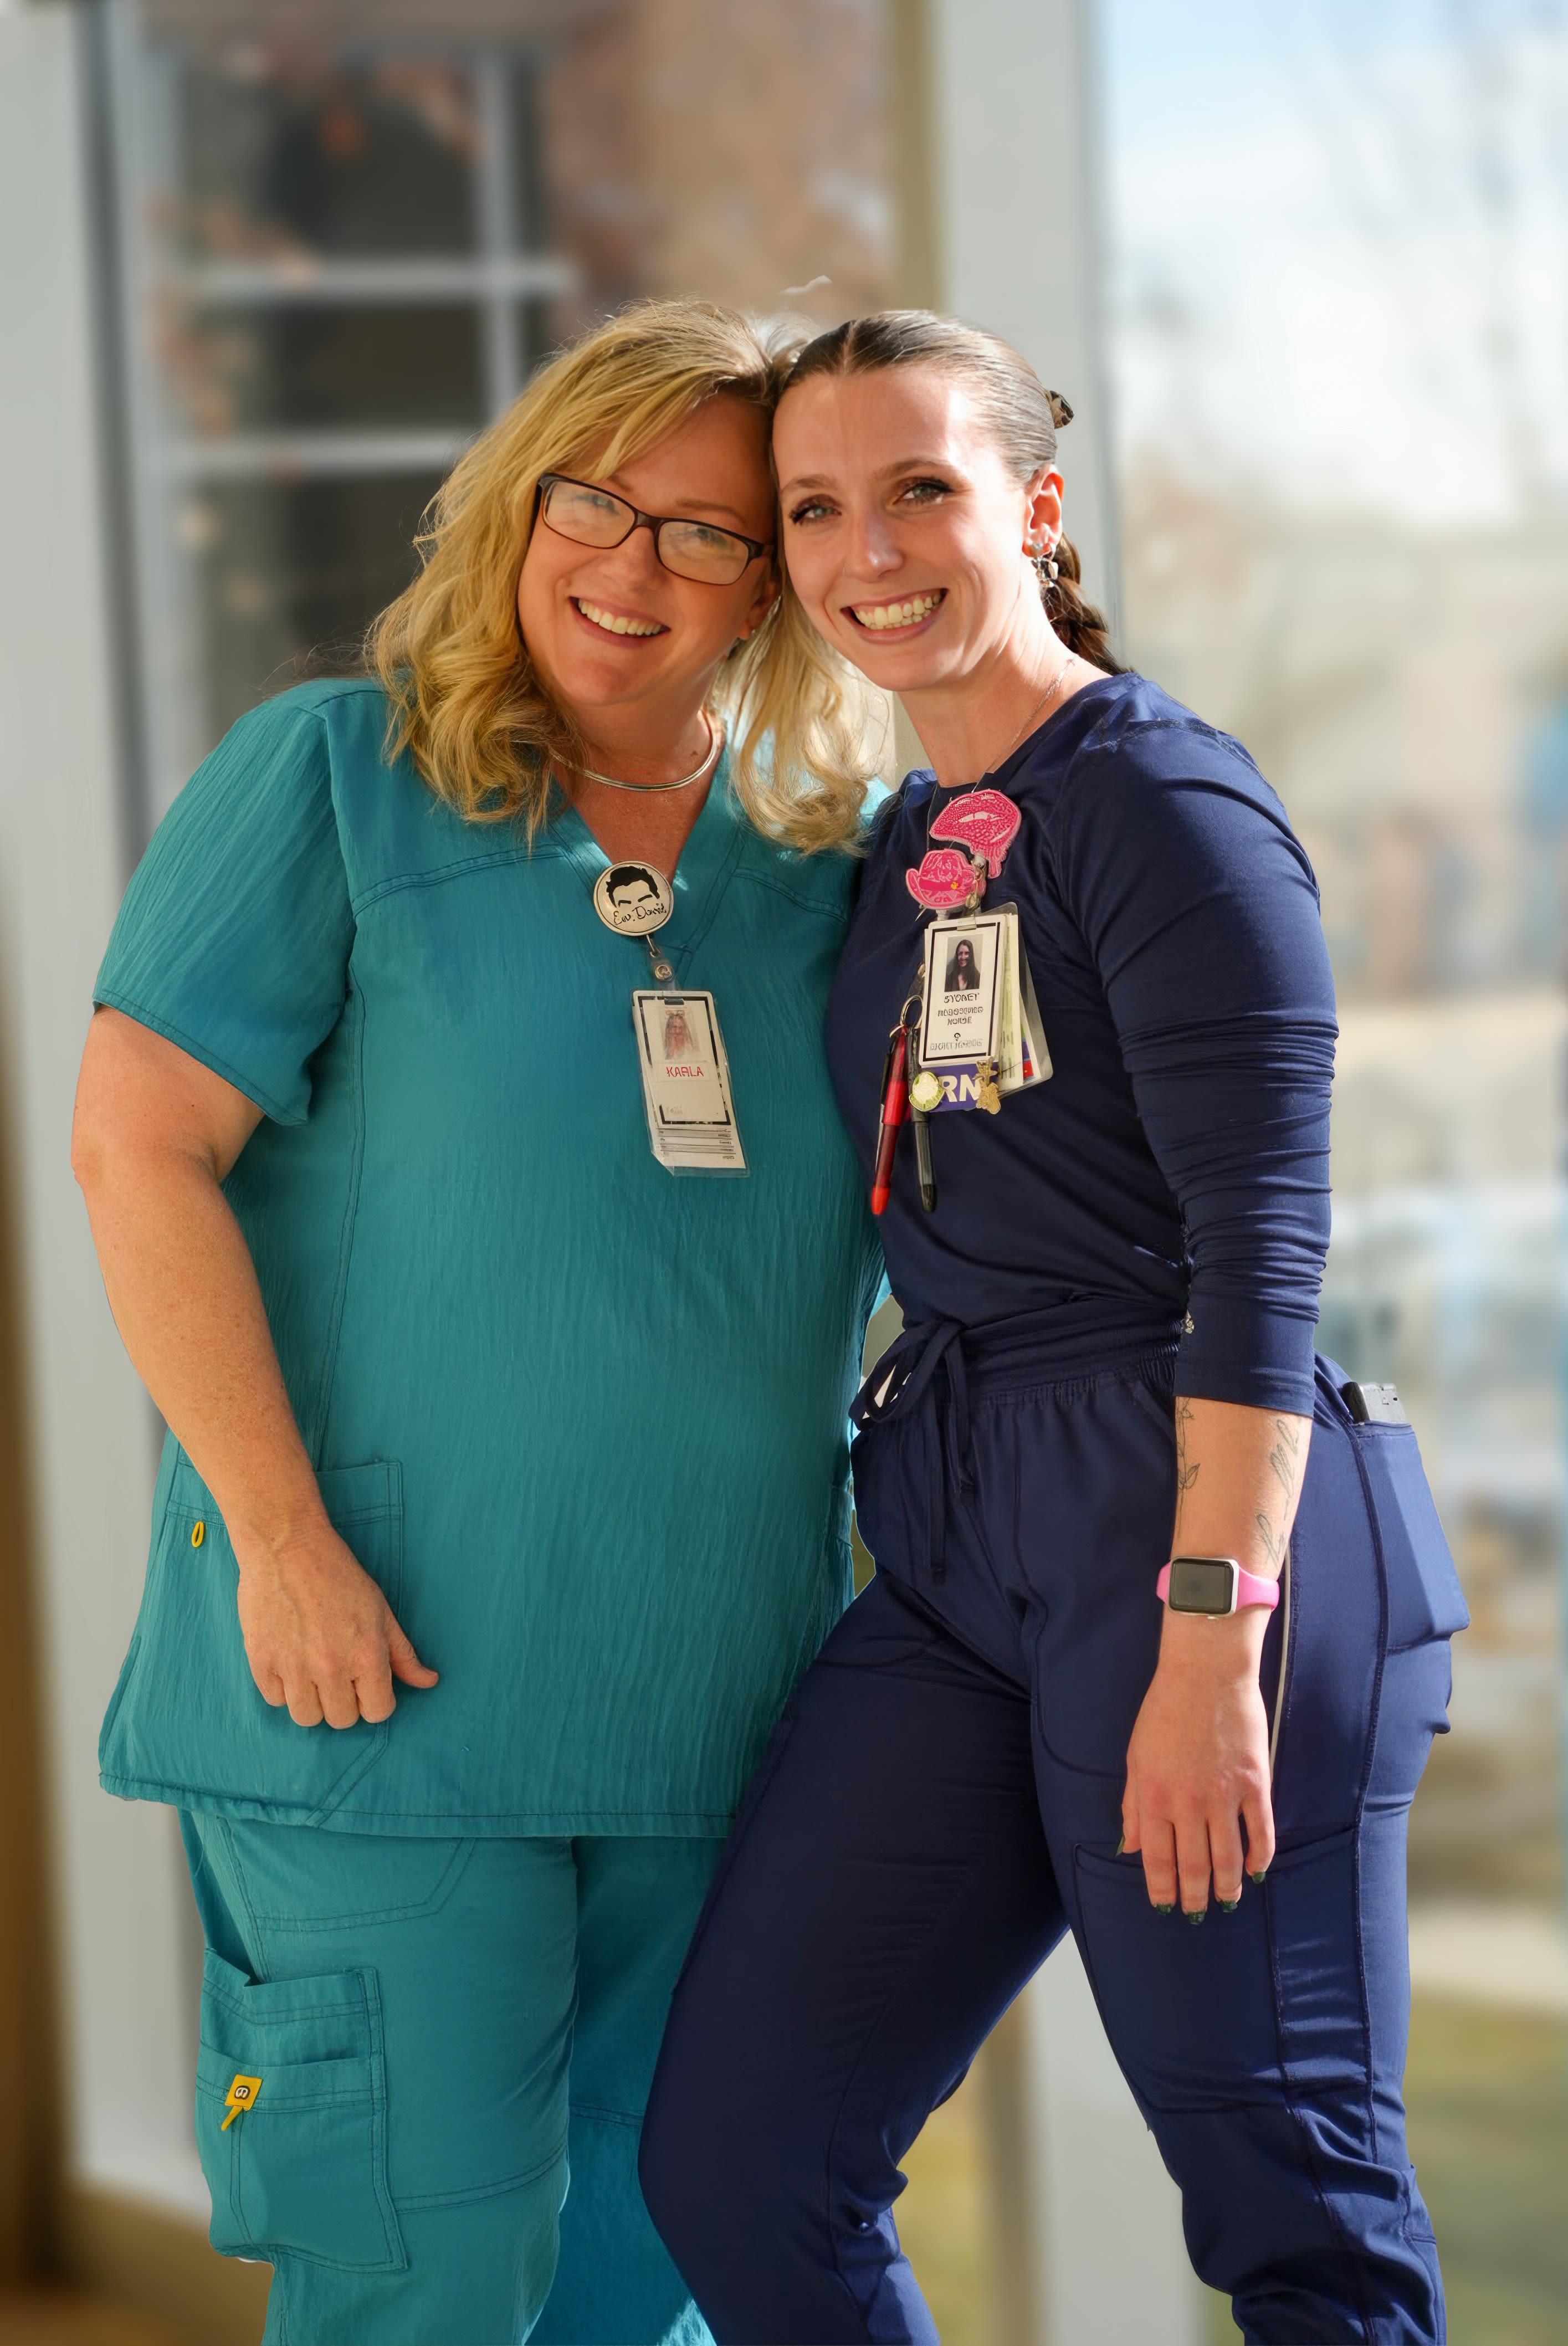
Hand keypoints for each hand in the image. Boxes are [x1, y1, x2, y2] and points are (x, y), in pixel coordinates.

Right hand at [235, 1522, 437, 1728]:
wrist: (287, 1546)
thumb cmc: (338, 1575)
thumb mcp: (380, 1611)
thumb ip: (403, 1654)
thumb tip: (429, 1681)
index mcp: (366, 1655)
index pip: (378, 1711)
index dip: (376, 1700)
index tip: (367, 1683)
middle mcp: (331, 1667)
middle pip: (342, 1719)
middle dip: (346, 1701)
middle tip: (339, 1672)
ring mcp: (292, 1667)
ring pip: (306, 1717)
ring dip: (313, 1700)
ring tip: (313, 1671)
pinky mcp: (261, 1661)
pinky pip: (274, 1700)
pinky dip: (282, 1688)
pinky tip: (289, 1661)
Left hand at [1120, 1611, 1274, 1916]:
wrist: (1205, 1671)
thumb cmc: (1165, 1710)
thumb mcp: (1136, 1756)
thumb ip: (1132, 1805)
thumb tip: (1129, 1847)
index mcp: (1154, 1796)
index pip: (1157, 1859)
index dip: (1161, 1889)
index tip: (1165, 1907)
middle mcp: (1188, 1802)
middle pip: (1194, 1866)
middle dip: (1195, 1896)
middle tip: (1198, 1913)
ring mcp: (1225, 1794)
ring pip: (1229, 1858)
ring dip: (1228, 1887)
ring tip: (1227, 1902)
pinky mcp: (1256, 1783)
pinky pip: (1261, 1832)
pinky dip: (1260, 1858)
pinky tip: (1255, 1872)